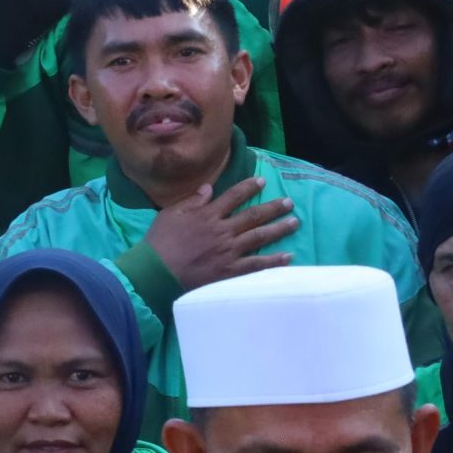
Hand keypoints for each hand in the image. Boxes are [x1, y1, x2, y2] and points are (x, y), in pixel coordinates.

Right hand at [143, 175, 297, 290]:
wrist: (158, 271)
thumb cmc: (160, 241)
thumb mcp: (170, 214)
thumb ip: (191, 201)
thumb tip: (209, 188)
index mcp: (207, 215)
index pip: (233, 197)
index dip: (249, 187)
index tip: (262, 181)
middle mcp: (223, 230)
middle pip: (253, 216)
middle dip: (273, 207)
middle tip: (289, 202)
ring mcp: (229, 251)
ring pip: (260, 237)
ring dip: (279, 229)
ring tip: (295, 222)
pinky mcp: (231, 270)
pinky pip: (257, 264)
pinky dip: (274, 260)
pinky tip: (288, 256)